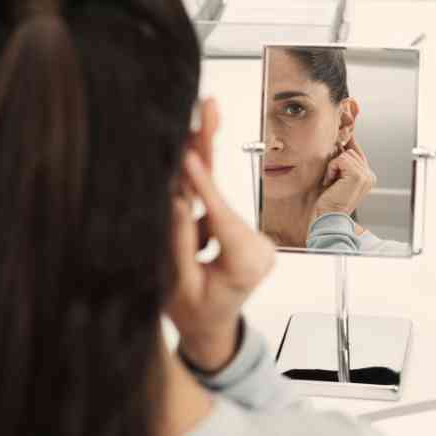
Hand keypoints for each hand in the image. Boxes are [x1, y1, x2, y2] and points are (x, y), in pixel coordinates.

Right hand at [167, 152, 274, 371]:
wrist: (213, 328)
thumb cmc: (195, 314)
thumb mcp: (180, 286)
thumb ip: (181, 245)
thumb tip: (177, 202)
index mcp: (246, 266)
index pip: (221, 218)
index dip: (202, 185)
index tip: (187, 154)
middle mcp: (259, 249)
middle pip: (227, 195)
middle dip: (213, 151)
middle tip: (210, 106)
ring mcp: (256, 240)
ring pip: (218, 201)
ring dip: (194, 181)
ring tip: (184, 166)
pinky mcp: (245, 233)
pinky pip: (216, 211)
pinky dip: (198, 203)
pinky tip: (188, 222)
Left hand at [312, 137, 376, 222]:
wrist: (328, 215)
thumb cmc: (329, 200)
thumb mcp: (339, 178)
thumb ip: (344, 162)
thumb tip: (340, 141)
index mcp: (368, 177)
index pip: (357, 152)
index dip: (345, 147)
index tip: (338, 143)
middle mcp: (370, 176)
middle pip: (351, 151)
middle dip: (337, 162)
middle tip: (331, 179)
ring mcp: (366, 175)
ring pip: (346, 154)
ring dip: (333, 166)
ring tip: (331, 182)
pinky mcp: (358, 175)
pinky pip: (341, 159)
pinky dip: (331, 169)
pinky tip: (330, 182)